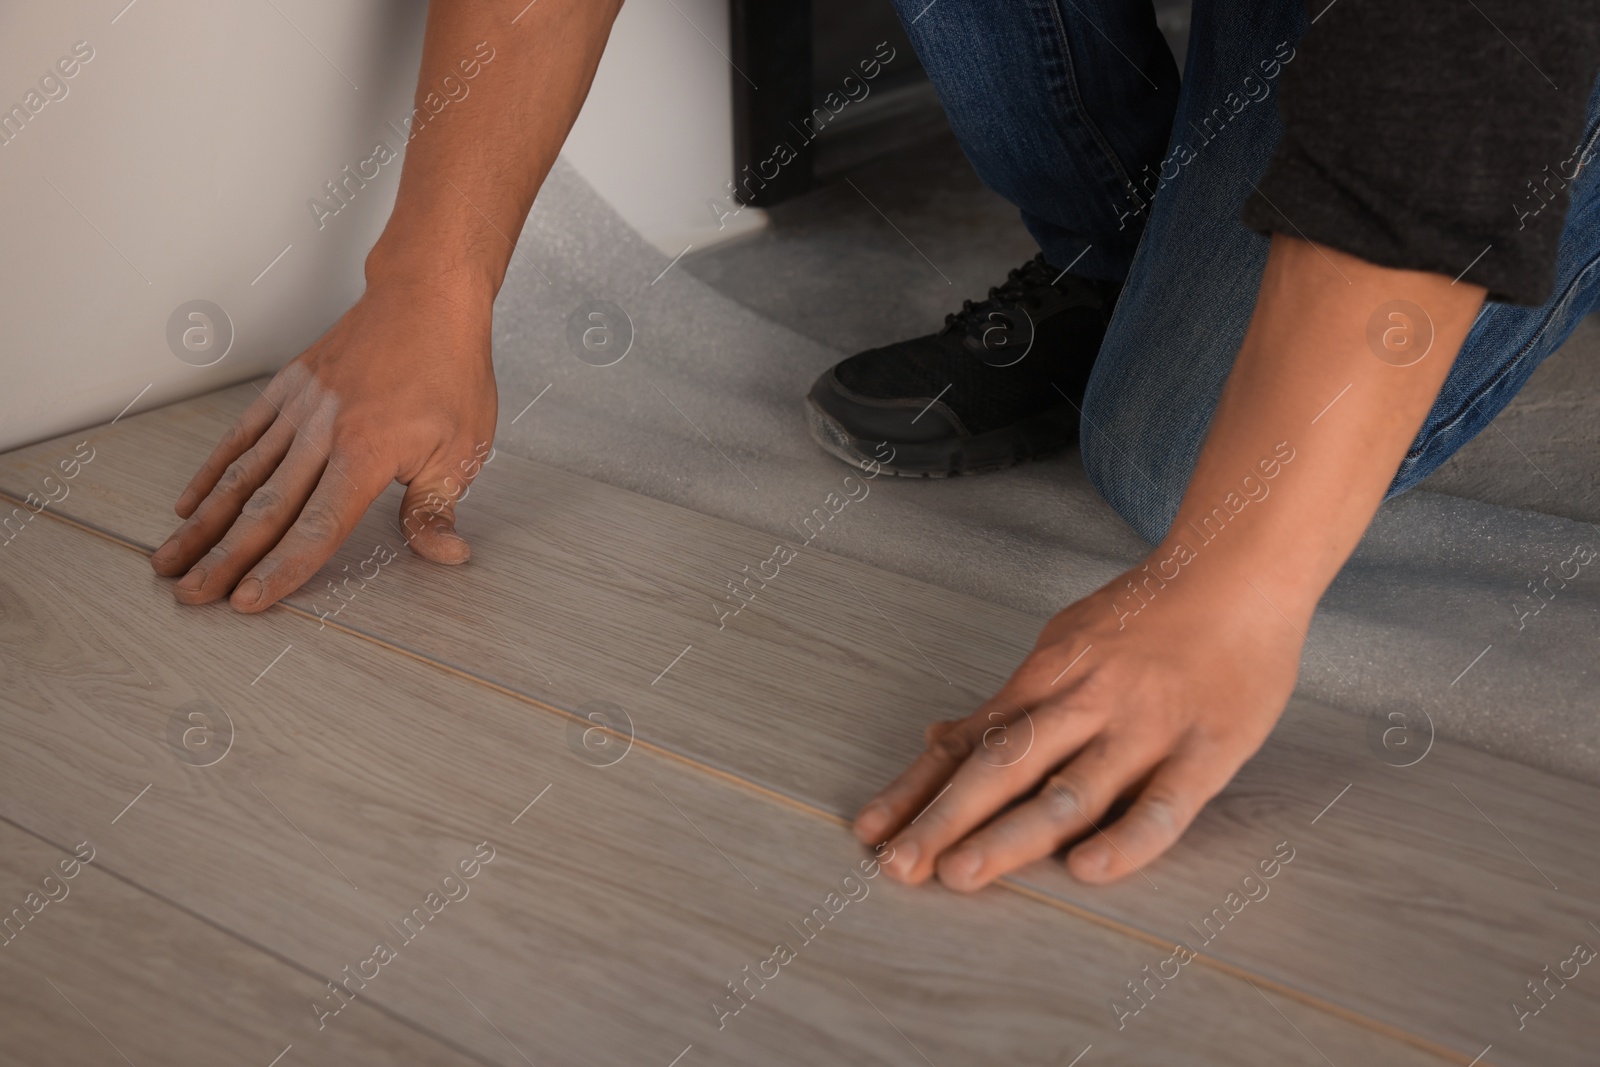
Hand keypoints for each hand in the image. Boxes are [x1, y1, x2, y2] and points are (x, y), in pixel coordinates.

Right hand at [151, 278, 497, 611]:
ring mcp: (300, 409)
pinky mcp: (289, 389)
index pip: (318, 527)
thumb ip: (437, 507)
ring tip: (171, 560)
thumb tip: (444, 554)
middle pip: (266, 510)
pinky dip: (212, 472)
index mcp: (367, 453)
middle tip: (190, 595)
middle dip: (225, 559)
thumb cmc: (450, 370)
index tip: (248, 600)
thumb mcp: (464, 448)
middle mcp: (324, 433)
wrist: (426, 298)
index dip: (282, 569)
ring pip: (243, 477)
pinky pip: (242, 437)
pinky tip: (190, 505)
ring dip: (204, 524)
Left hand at [853, 558, 1303, 887]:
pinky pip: (1164, 803)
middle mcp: (1086, 702)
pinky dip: (1126, 839)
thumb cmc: (1148, 612)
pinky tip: (1087, 870)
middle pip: (1005, 766)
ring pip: (1069, 790)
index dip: (918, 787)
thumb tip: (941, 739)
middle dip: (946, 819)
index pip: (971, 742)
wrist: (1239, 566)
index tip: (870, 829)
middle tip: (899, 867)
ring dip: (1010, 835)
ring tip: (961, 874)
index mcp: (1048, 676)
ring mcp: (1145, 727)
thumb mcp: (1064, 640)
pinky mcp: (1206, 750)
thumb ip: (1009, 700)